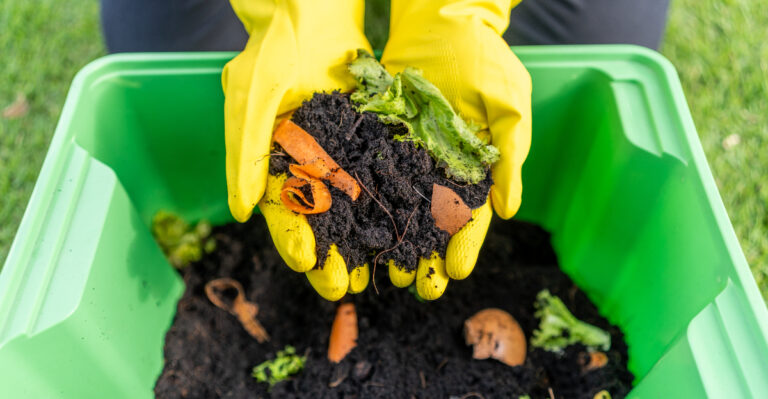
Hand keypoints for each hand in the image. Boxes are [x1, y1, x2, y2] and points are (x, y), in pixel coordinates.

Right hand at [223, 0, 371, 299]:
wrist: (312, 8)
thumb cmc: (274, 51)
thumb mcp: (253, 100)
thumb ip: (246, 155)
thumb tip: (239, 213)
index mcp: (273, 163)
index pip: (281, 212)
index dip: (293, 240)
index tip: (309, 265)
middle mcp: (306, 165)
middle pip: (321, 221)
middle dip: (332, 255)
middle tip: (344, 288)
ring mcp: (339, 154)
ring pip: (355, 207)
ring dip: (365, 241)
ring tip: (379, 273)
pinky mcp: (368, 140)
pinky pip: (382, 177)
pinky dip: (393, 204)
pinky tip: (409, 230)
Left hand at [381, 0, 531, 299]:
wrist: (440, 18)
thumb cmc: (482, 57)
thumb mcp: (506, 103)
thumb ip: (510, 156)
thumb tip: (511, 210)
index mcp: (474, 167)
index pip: (473, 214)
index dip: (466, 244)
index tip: (456, 274)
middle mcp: (439, 169)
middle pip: (430, 222)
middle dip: (424, 255)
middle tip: (414, 286)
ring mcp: (406, 157)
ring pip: (396, 207)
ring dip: (389, 241)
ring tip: (380, 272)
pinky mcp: (378, 141)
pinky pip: (367, 175)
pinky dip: (359, 203)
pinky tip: (350, 230)